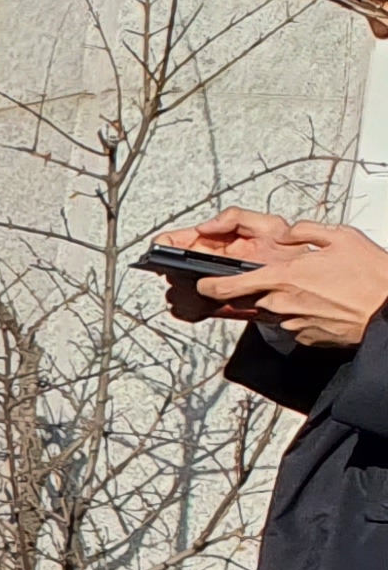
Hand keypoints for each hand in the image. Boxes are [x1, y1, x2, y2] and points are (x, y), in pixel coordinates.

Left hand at [197, 220, 387, 346]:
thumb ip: (304, 232)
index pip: (229, 286)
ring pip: (272, 310)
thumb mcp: (340, 237)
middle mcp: (281, 303)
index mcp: (284, 277)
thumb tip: (286, 234)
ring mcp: (291, 322)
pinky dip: (299, 313)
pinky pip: (291, 323)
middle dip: (258, 288)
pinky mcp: (302, 337)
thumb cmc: (369, 275)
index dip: (209, 286)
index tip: (201, 284)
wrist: (387, 309)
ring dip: (283, 300)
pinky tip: (321, 303)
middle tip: (281, 279)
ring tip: (314, 289)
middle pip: (252, 298)